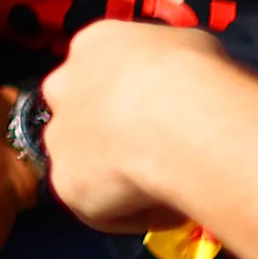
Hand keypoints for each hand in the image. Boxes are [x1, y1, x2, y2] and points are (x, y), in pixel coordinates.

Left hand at [41, 22, 223, 234]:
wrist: (181, 118)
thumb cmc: (198, 76)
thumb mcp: (193, 48)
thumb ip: (172, 67)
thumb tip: (187, 87)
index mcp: (94, 45)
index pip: (104, 70)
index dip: (134, 97)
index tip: (166, 116)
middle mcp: (64, 86)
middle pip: (83, 114)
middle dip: (115, 135)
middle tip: (162, 154)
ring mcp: (59, 136)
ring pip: (88, 163)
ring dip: (122, 176)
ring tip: (173, 184)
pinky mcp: (65, 182)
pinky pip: (102, 207)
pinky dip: (136, 213)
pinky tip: (170, 207)